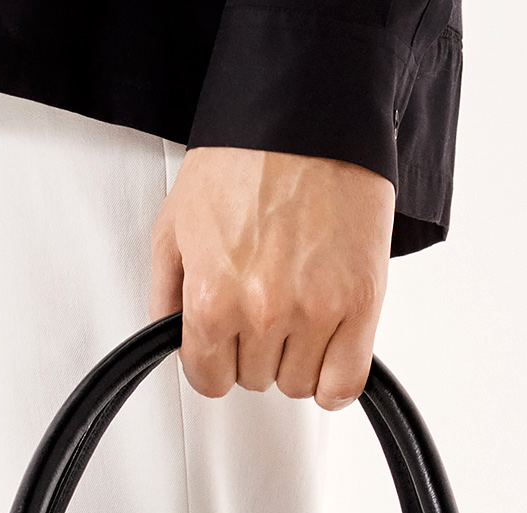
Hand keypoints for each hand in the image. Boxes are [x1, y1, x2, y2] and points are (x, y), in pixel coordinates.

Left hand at [149, 147, 393, 409]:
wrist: (308, 113)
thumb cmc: (244, 158)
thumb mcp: (174, 225)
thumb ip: (165, 296)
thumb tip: (172, 343)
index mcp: (212, 296)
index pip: (208, 379)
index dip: (214, 359)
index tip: (225, 342)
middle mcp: (263, 309)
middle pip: (255, 380)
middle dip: (255, 348)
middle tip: (264, 301)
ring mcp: (316, 310)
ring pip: (298, 384)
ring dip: (296, 357)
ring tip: (297, 307)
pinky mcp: (361, 303)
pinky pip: (344, 385)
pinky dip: (335, 379)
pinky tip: (328, 351)